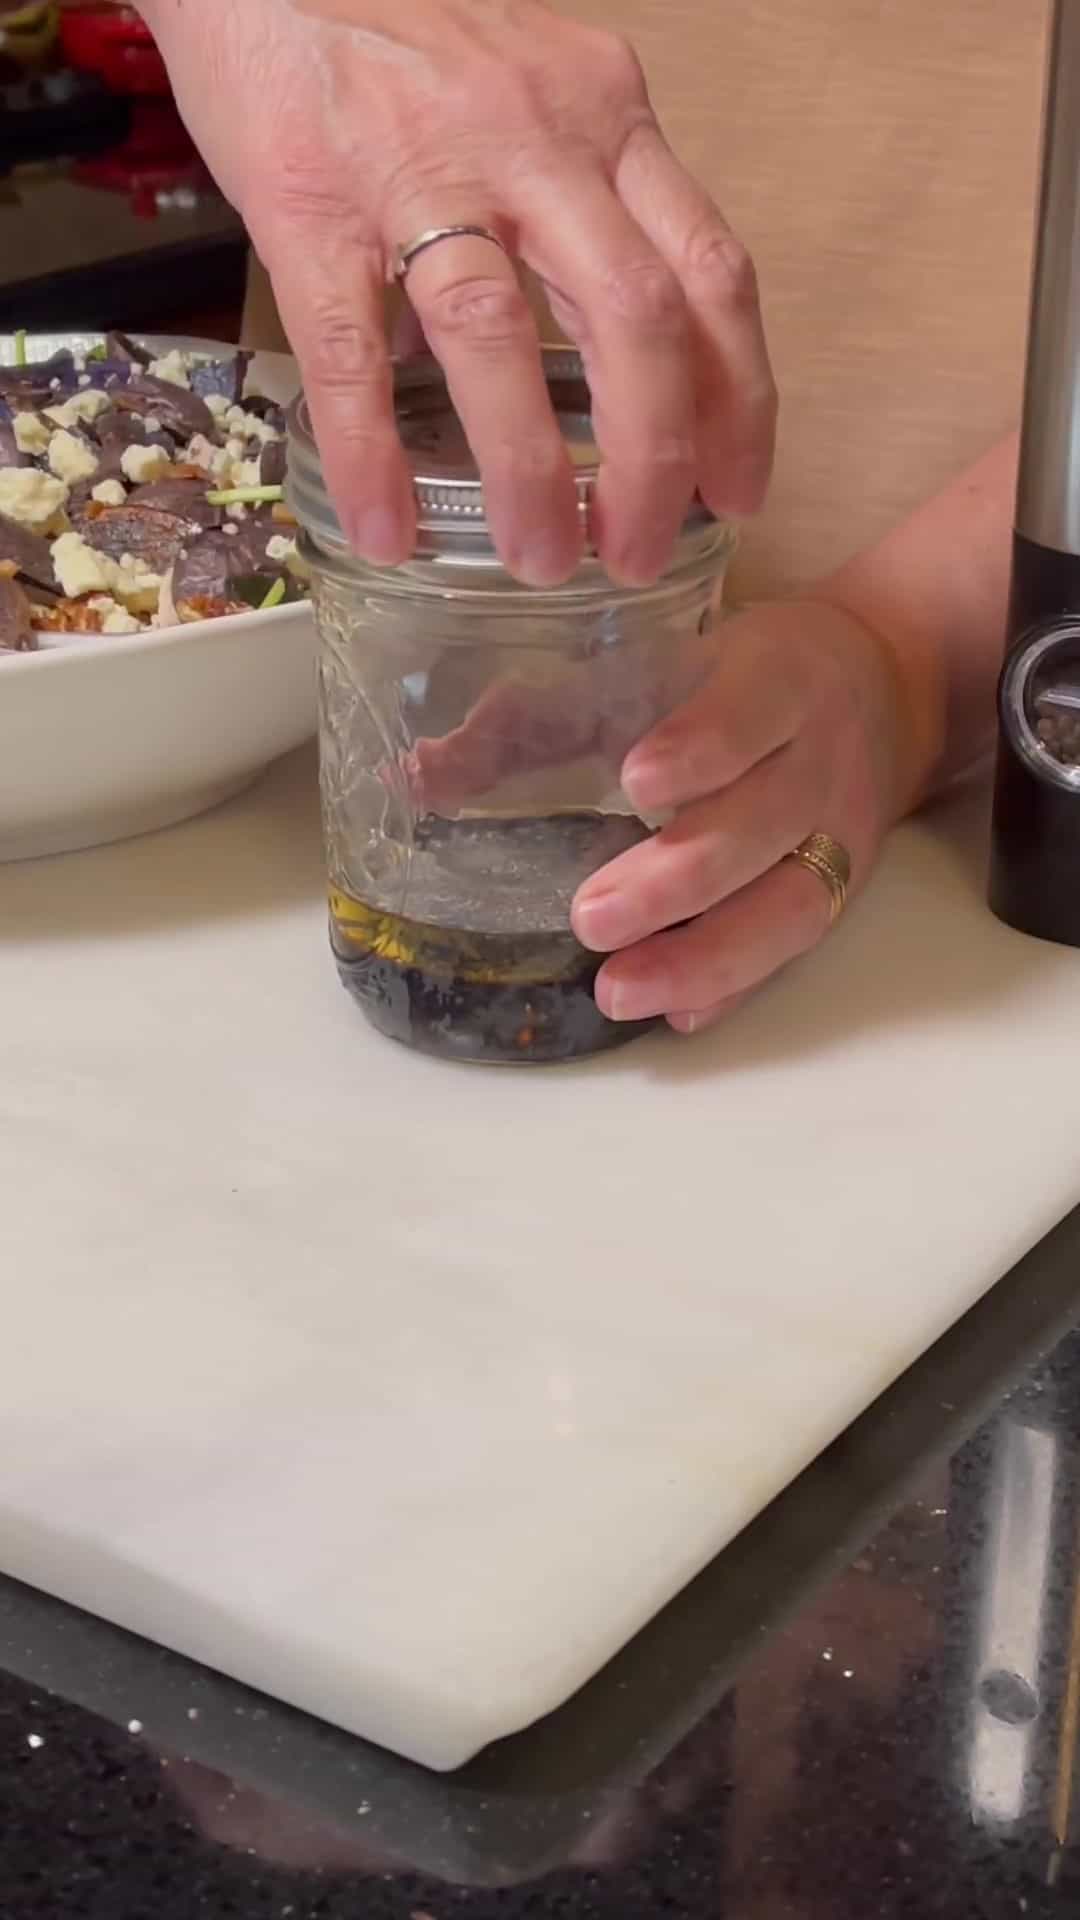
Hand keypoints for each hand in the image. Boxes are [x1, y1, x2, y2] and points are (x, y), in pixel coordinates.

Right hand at [141, 0, 774, 584]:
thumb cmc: (398, 26)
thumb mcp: (532, 91)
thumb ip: (580, 201)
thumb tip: (598, 348)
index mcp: (603, 116)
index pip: (711, 269)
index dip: (740, 397)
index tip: (739, 489)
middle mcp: (532, 140)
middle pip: (635, 319)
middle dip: (654, 462)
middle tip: (639, 553)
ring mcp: (419, 170)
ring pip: (501, 337)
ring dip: (532, 473)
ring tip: (540, 561)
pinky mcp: (311, 202)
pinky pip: (349, 351)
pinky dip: (374, 455)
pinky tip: (390, 528)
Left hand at [573, 598, 926, 1031]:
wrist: (888, 684)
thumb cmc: (743, 673)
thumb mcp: (670, 657)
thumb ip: (553, 711)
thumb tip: (425, 775)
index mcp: (778, 681)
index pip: (748, 714)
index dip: (700, 748)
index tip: (635, 780)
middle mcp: (818, 760)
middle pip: (758, 826)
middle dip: (673, 880)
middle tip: (588, 918)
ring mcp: (840, 832)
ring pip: (786, 903)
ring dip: (703, 957)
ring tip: (618, 992)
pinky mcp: (846, 888)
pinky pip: (795, 945)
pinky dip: (736, 985)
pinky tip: (677, 1014)